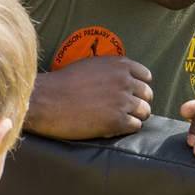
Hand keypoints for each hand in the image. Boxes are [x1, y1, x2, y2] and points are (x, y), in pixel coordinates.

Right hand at [25, 58, 152, 138]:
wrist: (47, 100)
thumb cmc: (63, 83)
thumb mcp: (91, 65)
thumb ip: (110, 70)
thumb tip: (123, 79)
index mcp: (119, 65)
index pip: (145, 76)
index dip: (138, 87)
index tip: (130, 94)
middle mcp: (124, 81)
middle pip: (147, 95)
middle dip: (138, 103)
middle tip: (124, 110)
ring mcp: (122, 102)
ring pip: (145, 112)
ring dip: (134, 117)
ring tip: (119, 120)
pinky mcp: (116, 121)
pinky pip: (135, 126)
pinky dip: (126, 129)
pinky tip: (112, 128)